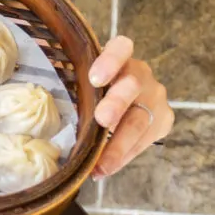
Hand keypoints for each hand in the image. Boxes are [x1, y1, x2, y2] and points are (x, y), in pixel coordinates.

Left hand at [88, 36, 173, 178]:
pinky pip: (144, 140)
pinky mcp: (163, 119)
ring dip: (120, 143)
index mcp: (120, 56)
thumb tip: (50, 108)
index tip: (94, 78)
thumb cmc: (98, 87)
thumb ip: (79, 87)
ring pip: (139, 119)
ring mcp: (155, 96)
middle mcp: (140, 73)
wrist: (131, 99)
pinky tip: (106, 168)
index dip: (110, 60)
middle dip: (116, 104)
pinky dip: (123, 156)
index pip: (121, 47)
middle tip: (102, 120)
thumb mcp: (89, 81)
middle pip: (132, 85)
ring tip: (102, 164)